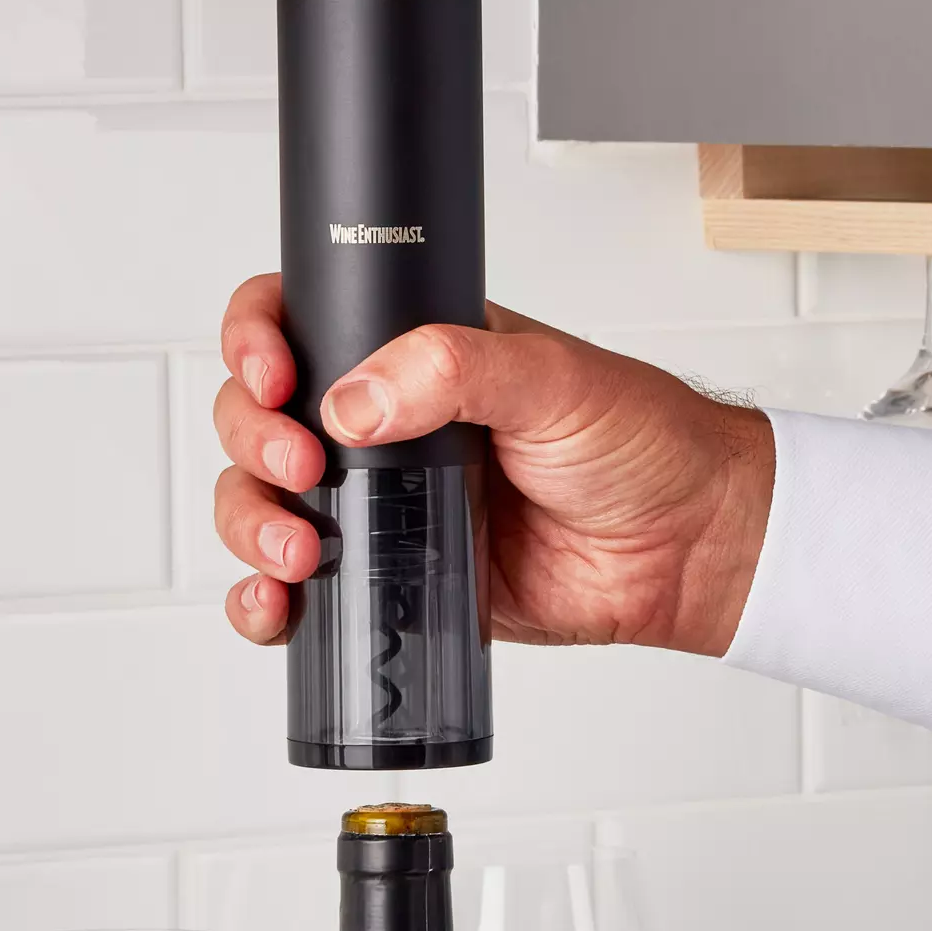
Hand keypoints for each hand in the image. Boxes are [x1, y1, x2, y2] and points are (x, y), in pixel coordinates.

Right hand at [214, 273, 773, 655]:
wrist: (681, 548)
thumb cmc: (637, 444)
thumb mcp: (552, 377)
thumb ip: (453, 367)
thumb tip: (352, 399)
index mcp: (409, 355)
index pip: (299, 323)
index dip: (257, 341)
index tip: (273, 375)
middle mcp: (381, 426)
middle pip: (259, 417)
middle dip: (252, 442)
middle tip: (300, 468)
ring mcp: (378, 503)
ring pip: (261, 503)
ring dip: (250, 526)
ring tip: (299, 554)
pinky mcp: (389, 573)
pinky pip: (298, 589)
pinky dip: (265, 601)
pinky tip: (277, 607)